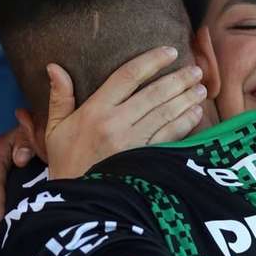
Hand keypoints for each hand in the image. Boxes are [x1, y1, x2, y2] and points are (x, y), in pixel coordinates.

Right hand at [45, 46, 205, 178]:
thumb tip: (54, 66)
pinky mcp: (146, 161)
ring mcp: (133, 143)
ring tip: (201, 88)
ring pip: (166, 114)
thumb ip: (59, 97)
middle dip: (178, 79)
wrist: (77, 203)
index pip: (127, 76)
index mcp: (95, 111)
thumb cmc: (66, 164)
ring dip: (186, 99)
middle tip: (196, 70)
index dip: (151, 61)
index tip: (170, 51)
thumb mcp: (55, 130)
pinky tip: (196, 114)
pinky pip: (170, 137)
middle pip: (154, 94)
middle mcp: (116, 124)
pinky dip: (185, 123)